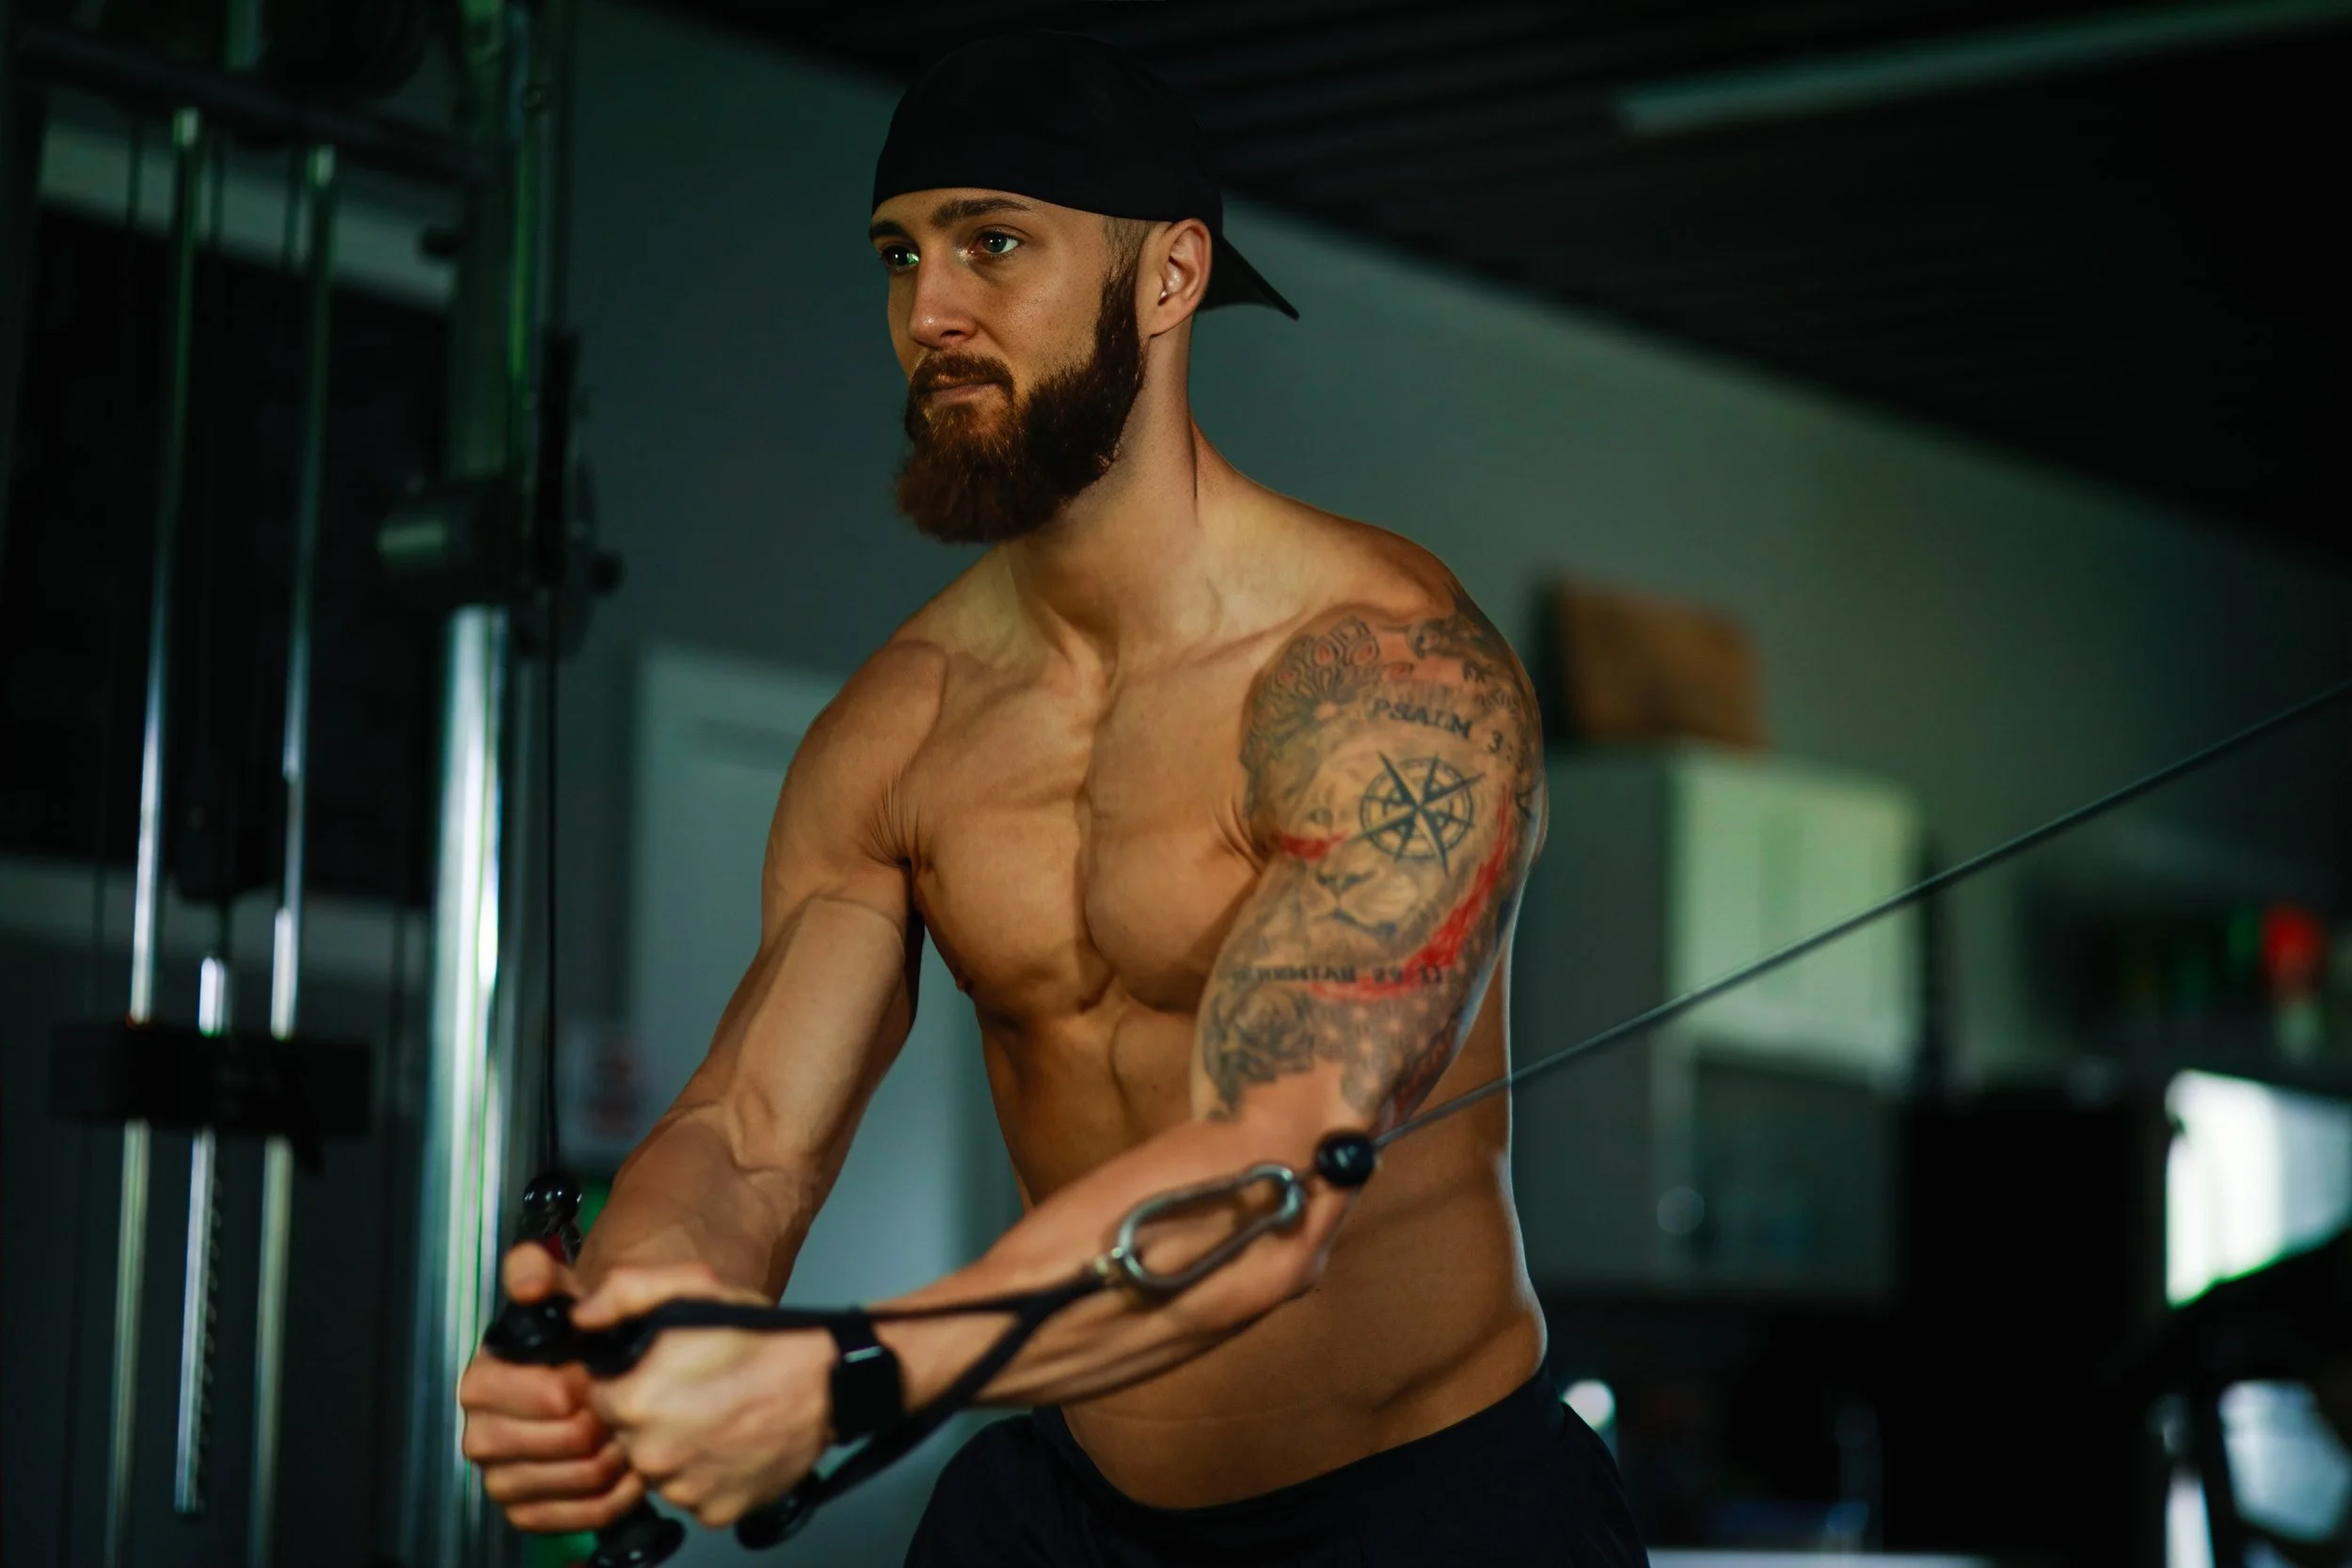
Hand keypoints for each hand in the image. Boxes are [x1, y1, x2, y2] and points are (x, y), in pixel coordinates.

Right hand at [459, 1243, 643, 1532]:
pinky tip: (625, 1468)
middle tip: (618, 1403)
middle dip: (600, 1421)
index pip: (538, 1395)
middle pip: (560, 1441)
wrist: (592, 1371)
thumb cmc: (575, 1333)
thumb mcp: (558, 1290)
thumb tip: (528, 1282)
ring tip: (624, 1429)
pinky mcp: (530, 1509)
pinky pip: (581, 1514)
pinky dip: (614, 1494)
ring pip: (575, 1478)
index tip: (594, 1370)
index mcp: (483, 1380)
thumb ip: (537, 1271)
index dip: (575, 1384)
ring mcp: (503, 1476)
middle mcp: (482, 1433)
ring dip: (612, 1456)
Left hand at [576, 1262, 835, 1526]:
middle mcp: (651, 1454)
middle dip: (651, 1415)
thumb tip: (582, 1318)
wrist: (828, 1381)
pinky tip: (731, 1442)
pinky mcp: (715, 1510)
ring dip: (677, 1447)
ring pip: (659, 1469)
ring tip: (717, 1414)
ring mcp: (683, 1488)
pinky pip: (694, 1495)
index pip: (599, 1400)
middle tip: (694, 1390)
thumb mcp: (694, 1288)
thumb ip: (626, 1293)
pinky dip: (708, 1474)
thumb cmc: (764, 1336)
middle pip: (627, 1438)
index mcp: (634, 1400)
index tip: (658, 1372)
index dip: (627, 1382)